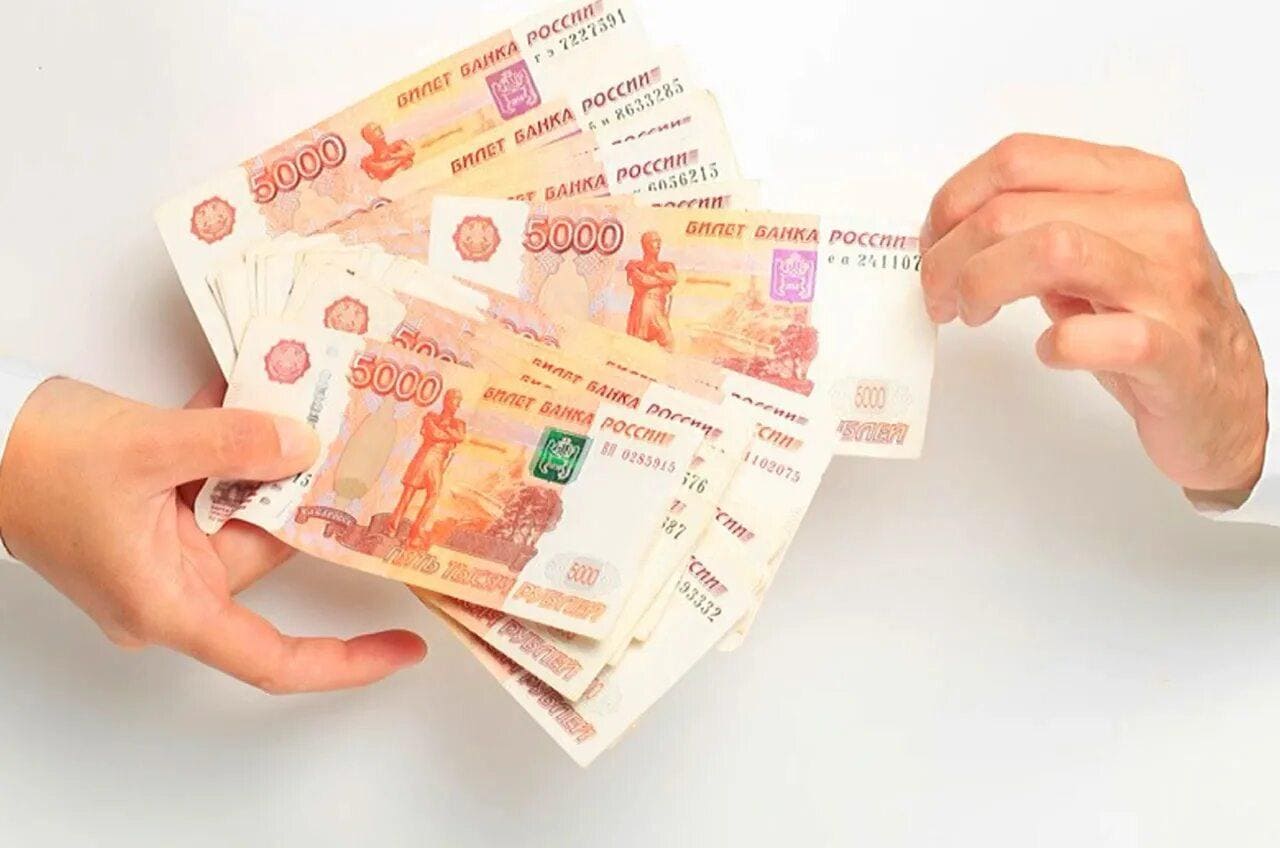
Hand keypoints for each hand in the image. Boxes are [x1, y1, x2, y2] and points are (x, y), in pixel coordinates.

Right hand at [0, 377, 426, 692]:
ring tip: (312, 403)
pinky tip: (254, 398)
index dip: (345, 660)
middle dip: (309, 499)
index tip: (405, 648)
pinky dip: (233, 449)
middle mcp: (171, 587)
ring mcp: (161, 551)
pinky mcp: (153, 515)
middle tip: (367, 451)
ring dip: (268, 458)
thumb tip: (305, 444)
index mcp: (168, 603)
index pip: (272, 658)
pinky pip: (214, 486)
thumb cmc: (34, 460)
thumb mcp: (147, 445)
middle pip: (267, 551)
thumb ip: (235, 442)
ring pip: (244, 507)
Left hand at [920, 133, 1266, 494]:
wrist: (1225, 393)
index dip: (953, 200)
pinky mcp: (1174, 352)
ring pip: (1052, 250)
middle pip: (1014, 210)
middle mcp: (1157, 221)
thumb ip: (1037, 225)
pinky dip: (1056, 344)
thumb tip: (951, 229)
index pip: (1018, 159)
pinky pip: (1100, 336)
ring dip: (984, 286)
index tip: (933, 244)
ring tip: (970, 316)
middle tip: (939, 296)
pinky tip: (1047, 350)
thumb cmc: (1153, 318)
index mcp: (1135, 182)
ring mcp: (1170, 284)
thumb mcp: (1096, 250)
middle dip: (950, 257)